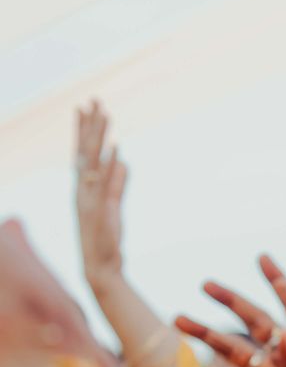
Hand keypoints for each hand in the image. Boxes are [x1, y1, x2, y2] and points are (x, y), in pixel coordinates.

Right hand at [75, 99, 126, 291]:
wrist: (101, 267)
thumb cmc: (105, 238)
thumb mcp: (113, 205)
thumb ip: (117, 183)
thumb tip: (122, 161)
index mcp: (83, 188)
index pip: (82, 152)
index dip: (84, 130)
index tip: (86, 108)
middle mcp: (83, 190)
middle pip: (86, 151)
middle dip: (90, 125)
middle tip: (94, 100)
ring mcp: (90, 199)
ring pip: (94, 161)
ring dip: (99, 137)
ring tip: (104, 113)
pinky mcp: (102, 210)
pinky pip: (106, 183)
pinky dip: (111, 165)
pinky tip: (116, 146)